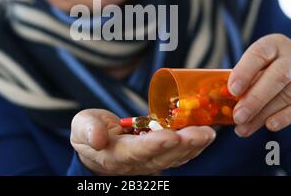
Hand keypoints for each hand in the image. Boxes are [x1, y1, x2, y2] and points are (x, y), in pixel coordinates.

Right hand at [70, 109, 215, 174]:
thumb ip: (88, 130)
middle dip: (184, 145)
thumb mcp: (81, 126)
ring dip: (194, 146)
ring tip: (209, 132)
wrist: (96, 144)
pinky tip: (206, 135)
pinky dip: (193, 146)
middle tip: (203, 132)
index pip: (137, 152)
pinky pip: (178, 154)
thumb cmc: (88, 132)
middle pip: (163, 157)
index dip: (155, 145)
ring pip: (174, 157)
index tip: (171, 135)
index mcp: (115, 155)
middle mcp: (135, 163)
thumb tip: (97, 138)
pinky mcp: (159, 156)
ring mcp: (149, 162)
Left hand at [228, 34, 290, 136]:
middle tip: (237, 116)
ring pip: (286, 95)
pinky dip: (284, 117)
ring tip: (243, 127)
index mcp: (273, 45)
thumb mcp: (259, 65)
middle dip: (255, 98)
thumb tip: (221, 99)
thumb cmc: (271, 69)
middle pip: (277, 77)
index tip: (231, 90)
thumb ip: (244, 78)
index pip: (259, 54)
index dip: (245, 71)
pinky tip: (269, 126)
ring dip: (263, 114)